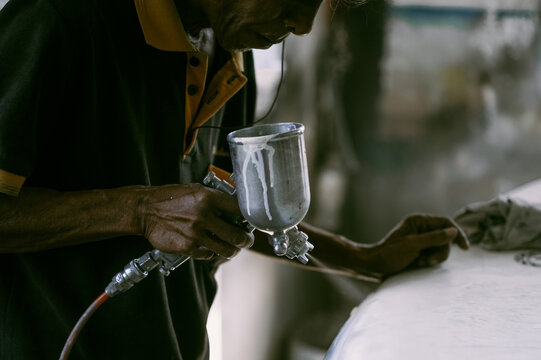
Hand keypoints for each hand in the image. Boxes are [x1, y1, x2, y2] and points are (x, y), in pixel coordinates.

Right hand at [137, 184, 253, 259]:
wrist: (145, 210)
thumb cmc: (172, 198)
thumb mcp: (196, 190)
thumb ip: (216, 199)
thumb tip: (237, 210)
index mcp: (208, 197)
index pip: (240, 210)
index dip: (250, 218)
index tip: (252, 222)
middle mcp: (204, 215)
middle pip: (238, 235)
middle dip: (246, 240)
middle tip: (247, 240)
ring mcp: (195, 233)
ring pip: (226, 249)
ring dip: (233, 250)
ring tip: (233, 248)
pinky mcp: (187, 247)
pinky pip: (208, 254)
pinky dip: (212, 253)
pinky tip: (210, 247)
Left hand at [358, 214, 468, 276]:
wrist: (373, 265)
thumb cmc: (389, 254)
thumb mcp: (412, 246)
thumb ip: (433, 238)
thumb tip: (453, 231)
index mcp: (418, 221)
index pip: (445, 222)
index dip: (457, 234)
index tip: (464, 248)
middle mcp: (421, 228)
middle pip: (445, 238)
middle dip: (440, 251)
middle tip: (427, 261)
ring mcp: (421, 239)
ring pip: (441, 248)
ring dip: (434, 257)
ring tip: (420, 263)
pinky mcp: (419, 250)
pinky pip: (434, 254)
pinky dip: (430, 261)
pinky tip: (419, 264)